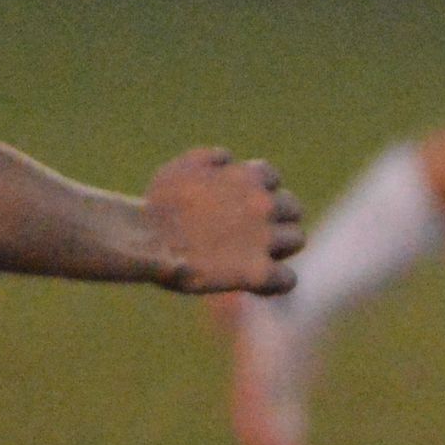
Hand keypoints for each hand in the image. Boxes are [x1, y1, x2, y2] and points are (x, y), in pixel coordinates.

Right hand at [143, 148, 303, 294]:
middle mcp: (263, 205)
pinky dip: (276, 281)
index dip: (258, 191)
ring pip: (296, 239)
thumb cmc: (157, 205)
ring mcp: (264, 239)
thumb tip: (228, 160)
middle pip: (292, 208)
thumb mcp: (183, 168)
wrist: (148, 241)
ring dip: (280, 247)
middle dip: (277, 218)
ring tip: (255, 256)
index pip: (271, 177)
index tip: (242, 205)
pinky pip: (287, 279)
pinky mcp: (258, 272)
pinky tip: (257, 284)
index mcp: (247, 176)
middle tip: (253, 234)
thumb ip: (210, 160)